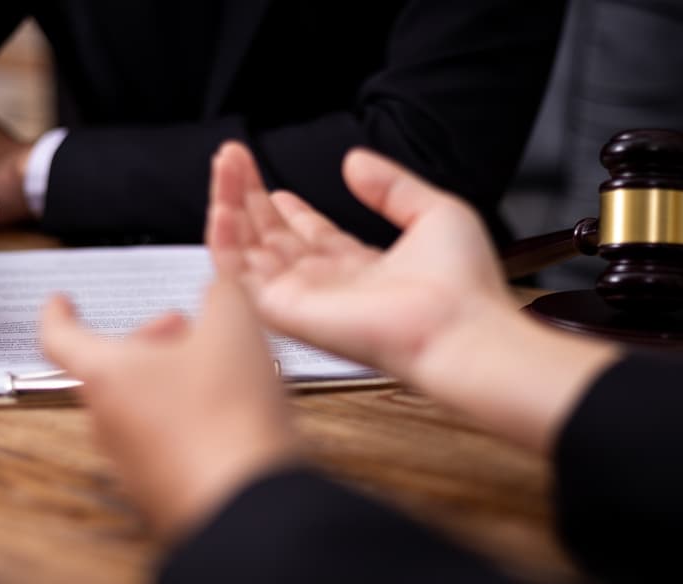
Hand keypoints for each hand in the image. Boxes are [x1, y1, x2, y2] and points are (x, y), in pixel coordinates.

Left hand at [40, 280, 294, 541]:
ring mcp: (131, 463)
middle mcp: (107, 422)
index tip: (59, 302)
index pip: (59, 337)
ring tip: (216, 369)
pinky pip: (161, 442)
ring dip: (168, 379)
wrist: (247, 504)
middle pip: (109, 370)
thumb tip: (220, 285)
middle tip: (181, 328)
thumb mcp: (234, 329)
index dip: (58, 312)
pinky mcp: (160, 491)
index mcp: (106, 376)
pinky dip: (184, 419)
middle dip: (146, 341)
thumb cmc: (227, 420)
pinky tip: (227, 414)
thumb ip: (223, 292)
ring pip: (137, 406)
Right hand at [205, 141, 510, 383]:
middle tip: (232, 156)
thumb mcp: (434, 213)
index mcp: (361, 269)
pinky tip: (220, 207)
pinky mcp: (287, 314)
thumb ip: (391, 186)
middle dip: (249, 196)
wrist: (461, 328)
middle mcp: (327, 287)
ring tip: (223, 165)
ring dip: (230, 207)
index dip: (285, 209)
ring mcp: (304, 302)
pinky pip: (241, 278)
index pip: (308, 236)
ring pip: (250, 253)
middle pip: (272, 238)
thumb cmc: (462, 284)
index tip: (269, 182)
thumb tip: (354, 161)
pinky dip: (224, 243)